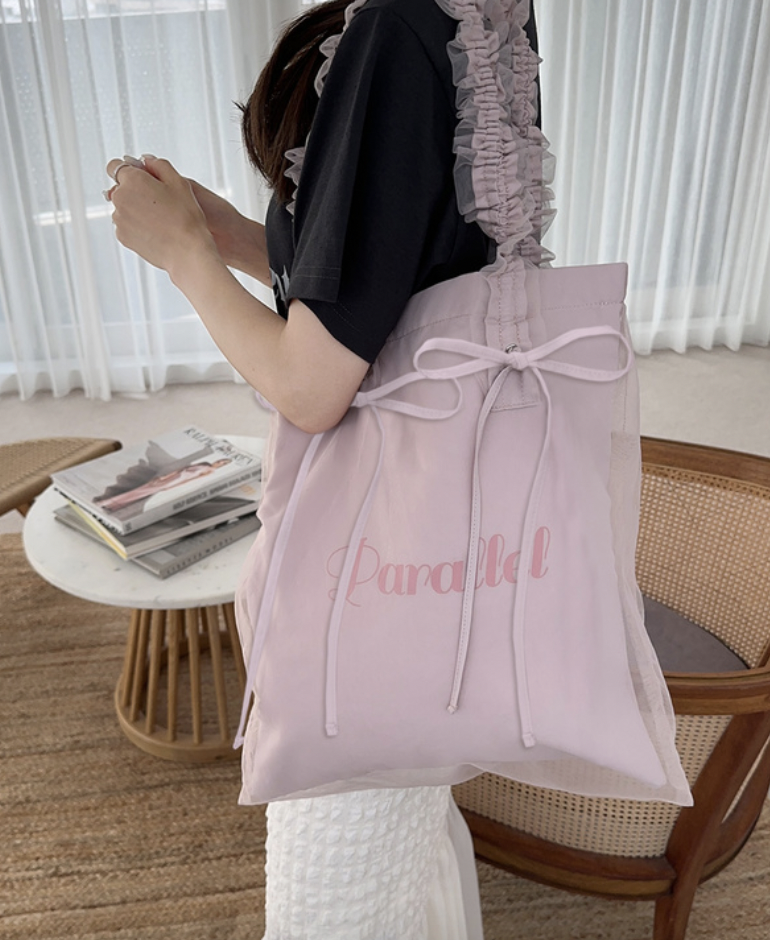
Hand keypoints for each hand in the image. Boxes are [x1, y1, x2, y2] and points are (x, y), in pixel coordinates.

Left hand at [106, 155, 217, 278]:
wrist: (187, 251)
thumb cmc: (185, 218)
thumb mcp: (179, 182)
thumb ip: (159, 165)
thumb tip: (146, 160)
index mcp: (132, 180)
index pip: (115, 166)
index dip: (128, 171)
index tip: (139, 178)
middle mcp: (120, 198)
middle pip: (121, 189)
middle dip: (135, 192)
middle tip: (159, 202)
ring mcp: (119, 219)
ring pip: (124, 208)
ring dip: (136, 209)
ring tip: (159, 219)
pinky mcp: (122, 236)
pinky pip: (127, 226)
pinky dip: (137, 226)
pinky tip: (155, 230)